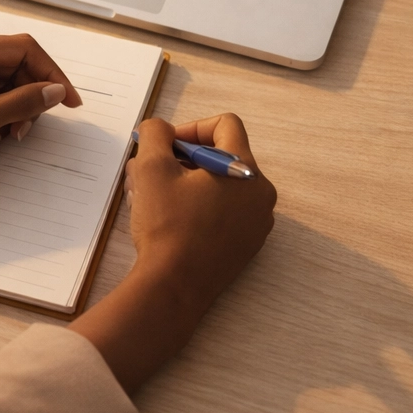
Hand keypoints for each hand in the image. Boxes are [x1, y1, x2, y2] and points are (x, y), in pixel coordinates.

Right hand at [125, 114, 275, 309]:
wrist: (174, 287)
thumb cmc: (166, 226)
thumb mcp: (151, 168)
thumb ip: (156, 134)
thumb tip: (162, 130)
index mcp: (245, 169)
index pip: (225, 126)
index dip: (192, 128)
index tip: (168, 147)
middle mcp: (261, 194)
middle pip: (224, 157)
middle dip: (186, 158)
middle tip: (155, 171)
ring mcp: (257, 223)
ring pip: (223, 186)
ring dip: (190, 183)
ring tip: (156, 197)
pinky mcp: (247, 245)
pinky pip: (227, 212)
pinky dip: (202, 207)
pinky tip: (172, 219)